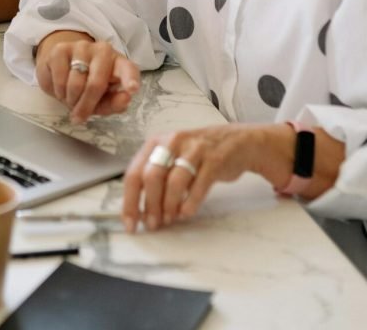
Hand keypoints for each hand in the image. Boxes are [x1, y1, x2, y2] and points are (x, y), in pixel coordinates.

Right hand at [35, 32, 140, 123]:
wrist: (62, 68)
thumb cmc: (88, 86)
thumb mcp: (103, 100)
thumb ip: (115, 103)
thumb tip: (125, 99)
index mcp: (118, 63)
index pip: (128, 69)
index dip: (130, 79)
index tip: (132, 89)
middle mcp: (102, 51)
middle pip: (96, 83)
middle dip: (86, 105)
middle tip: (79, 116)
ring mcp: (81, 47)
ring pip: (76, 84)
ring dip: (71, 100)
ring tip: (71, 98)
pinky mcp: (60, 49)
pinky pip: (59, 79)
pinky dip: (59, 92)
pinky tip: (61, 89)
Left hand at [121, 123, 290, 232]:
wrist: (237, 142)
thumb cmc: (198, 155)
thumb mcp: (172, 158)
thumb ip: (156, 179)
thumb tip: (140, 212)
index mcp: (156, 142)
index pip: (134, 173)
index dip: (129, 201)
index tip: (130, 225)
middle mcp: (172, 142)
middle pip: (152, 176)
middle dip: (150, 205)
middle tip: (153, 224)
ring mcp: (194, 149)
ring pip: (174, 181)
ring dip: (169, 206)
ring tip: (170, 219)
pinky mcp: (214, 159)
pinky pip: (199, 185)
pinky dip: (190, 203)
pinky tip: (186, 213)